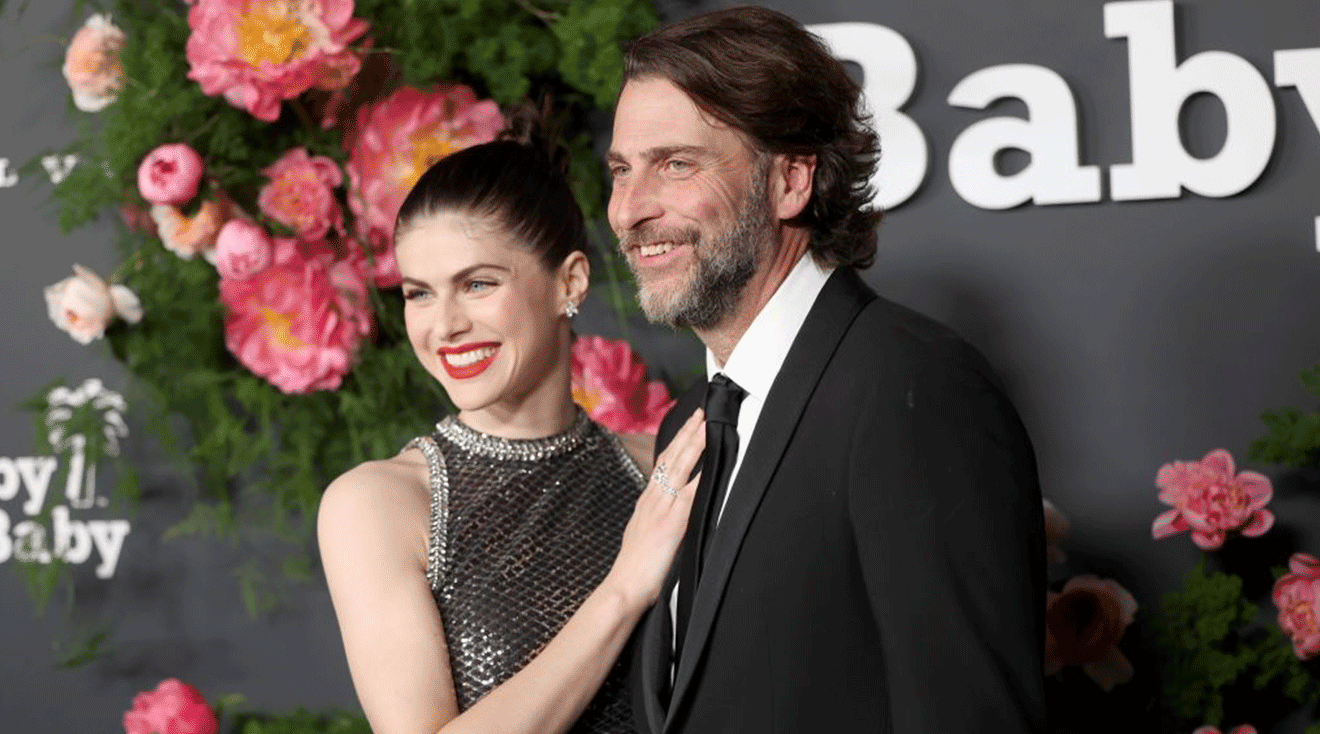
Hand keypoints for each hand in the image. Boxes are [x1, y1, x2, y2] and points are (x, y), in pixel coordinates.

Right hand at [604, 408, 704, 611]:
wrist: (624, 587)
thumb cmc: (636, 571)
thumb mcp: (644, 536)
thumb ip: (658, 521)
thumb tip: (672, 515)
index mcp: (647, 501)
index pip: (663, 463)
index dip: (676, 442)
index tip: (688, 424)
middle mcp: (654, 498)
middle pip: (671, 456)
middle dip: (687, 431)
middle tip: (701, 410)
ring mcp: (663, 507)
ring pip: (680, 466)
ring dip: (695, 442)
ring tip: (707, 422)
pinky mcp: (673, 521)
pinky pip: (691, 491)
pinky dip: (702, 472)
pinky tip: (713, 459)